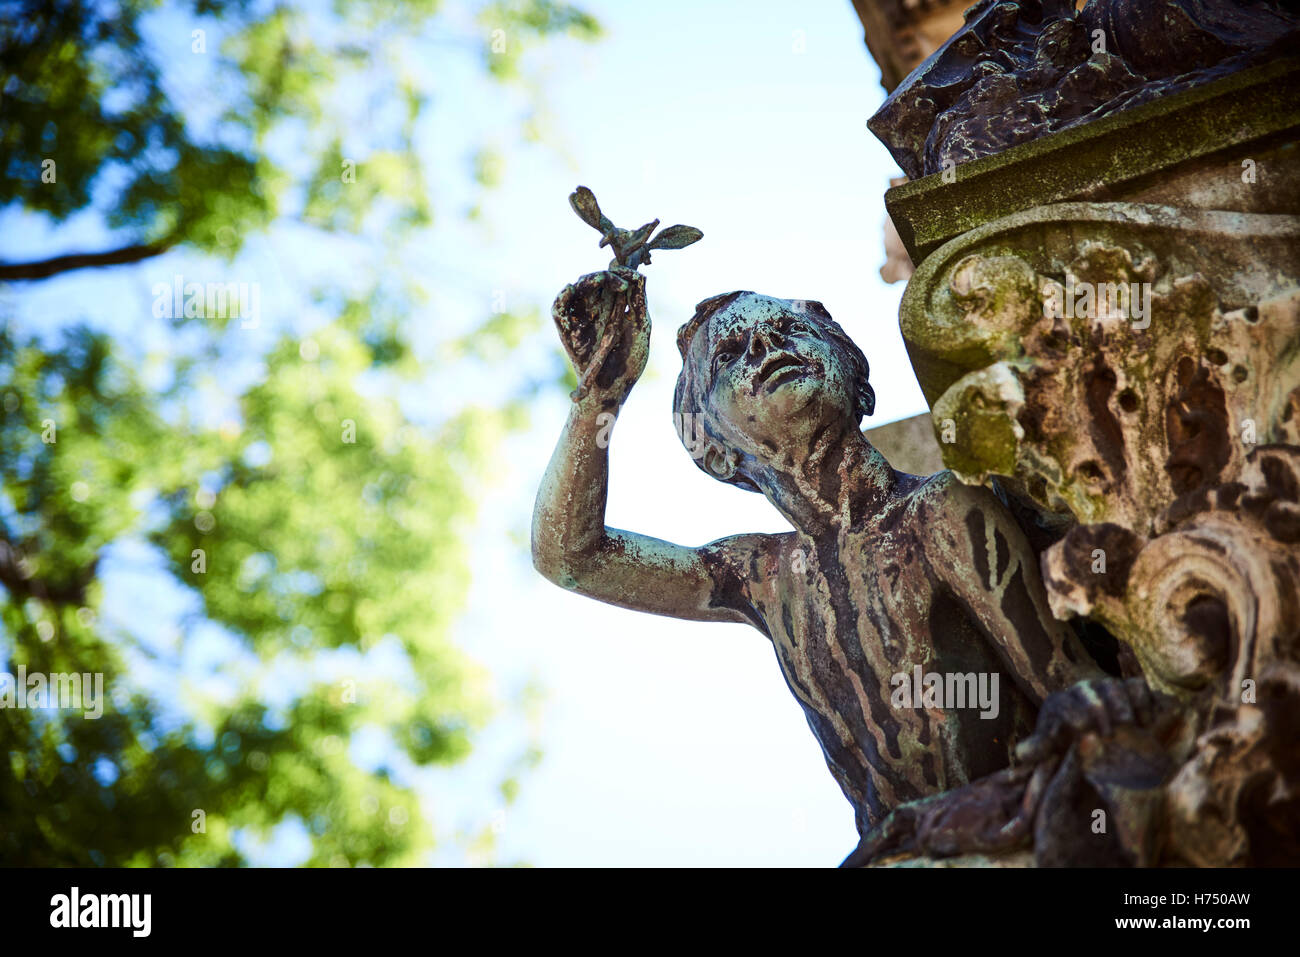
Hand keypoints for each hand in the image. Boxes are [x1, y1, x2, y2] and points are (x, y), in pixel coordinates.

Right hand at [551, 267, 648, 405]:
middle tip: (620, 284)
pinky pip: (559, 308)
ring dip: (587, 280)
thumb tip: (638, 276)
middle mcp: (597, 309)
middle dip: (607, 276)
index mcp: (616, 307)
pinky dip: (562, 296)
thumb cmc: (629, 362)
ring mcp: (581, 317)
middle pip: (596, 280)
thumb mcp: (640, 329)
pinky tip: (572, 288)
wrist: (611, 389)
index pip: (615, 280)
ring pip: (578, 288)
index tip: (630, 279)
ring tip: (600, 280)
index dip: (621, 273)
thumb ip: (639, 304)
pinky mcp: (566, 329)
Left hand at [1015, 676, 1157, 763]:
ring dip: (1123, 705)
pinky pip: (1139, 686)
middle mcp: (1084, 690)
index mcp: (1061, 703)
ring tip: (1130, 725)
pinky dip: (1144, 700)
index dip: (1074, 714)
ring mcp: (1107, 688)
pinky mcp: (1131, 690)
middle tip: (1109, 733)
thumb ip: (1038, 748)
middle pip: (1091, 692)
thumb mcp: (1051, 744)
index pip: (1065, 703)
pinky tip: (1147, 722)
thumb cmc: (1067, 738)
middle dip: (1099, 709)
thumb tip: (1020, 753)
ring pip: (1115, 687)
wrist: (1092, 727)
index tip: (1083, 730)